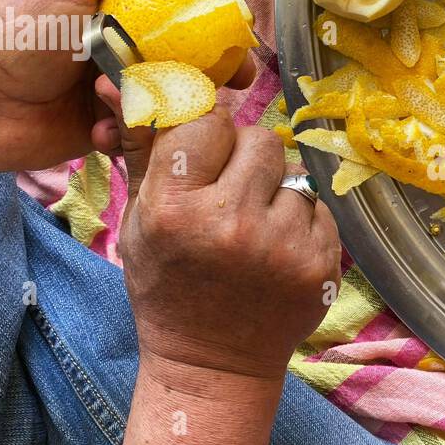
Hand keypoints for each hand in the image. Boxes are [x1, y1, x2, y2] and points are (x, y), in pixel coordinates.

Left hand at [0, 0, 253, 173]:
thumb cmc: (16, 31)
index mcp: (121, 5)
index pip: (185, 7)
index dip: (217, 18)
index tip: (240, 30)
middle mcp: (127, 45)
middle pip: (194, 57)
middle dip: (218, 70)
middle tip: (235, 78)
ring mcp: (121, 90)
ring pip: (176, 99)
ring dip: (167, 101)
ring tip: (140, 101)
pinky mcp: (111, 130)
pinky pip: (146, 136)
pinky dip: (134, 132)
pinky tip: (105, 127)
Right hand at [99, 85, 342, 385]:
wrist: (213, 364)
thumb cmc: (168, 286)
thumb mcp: (138, 223)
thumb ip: (143, 151)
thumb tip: (125, 80)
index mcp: (174, 210)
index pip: (206, 122)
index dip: (207, 133)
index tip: (205, 153)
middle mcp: (230, 223)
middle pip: (259, 138)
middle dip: (246, 157)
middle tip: (233, 189)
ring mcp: (281, 245)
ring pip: (292, 172)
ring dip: (276, 190)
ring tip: (255, 226)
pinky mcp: (320, 262)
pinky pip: (319, 207)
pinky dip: (301, 219)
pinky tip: (277, 248)